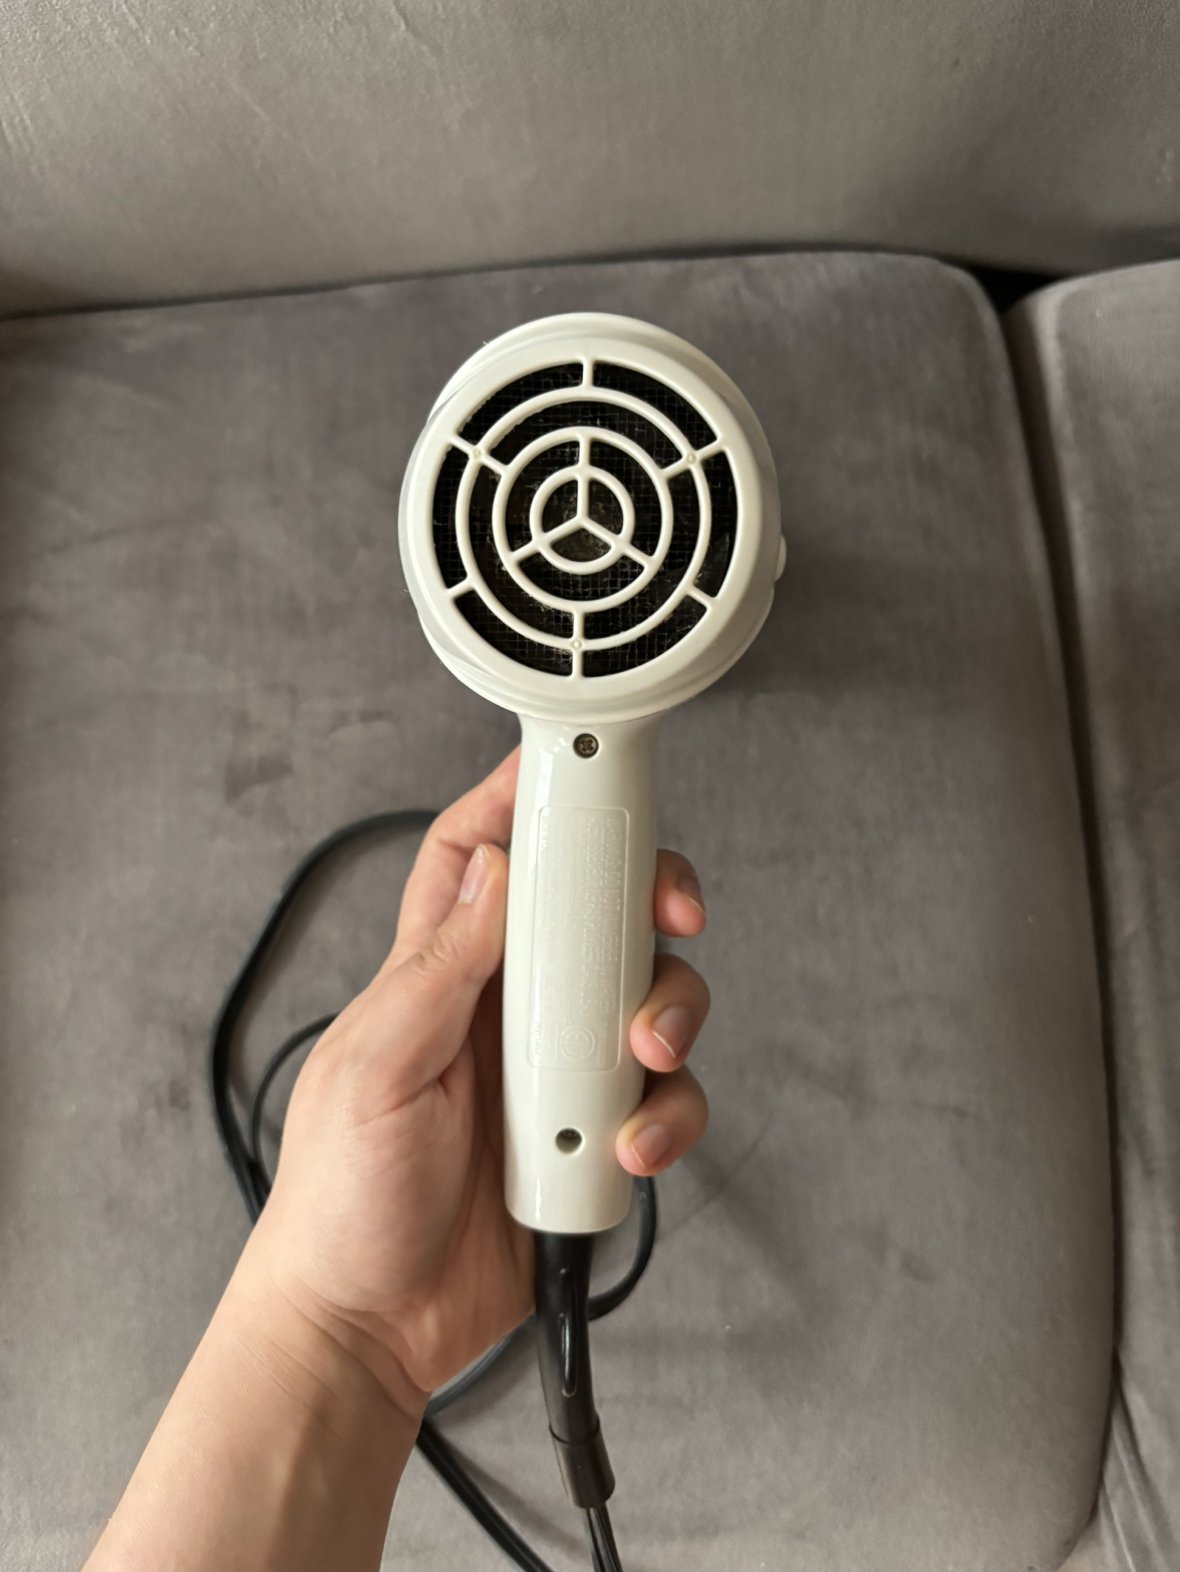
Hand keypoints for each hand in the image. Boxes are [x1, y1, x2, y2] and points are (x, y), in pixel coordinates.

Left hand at [245, 748, 711, 1421]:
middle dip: (643, 905)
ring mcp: (553, 1072)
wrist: (370, 1329)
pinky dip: (666, 1118)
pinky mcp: (591, 1136)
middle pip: (592, 917)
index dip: (517, 802)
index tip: (568, 766)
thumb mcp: (374, 1070)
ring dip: (670, 1016)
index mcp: (438, 976)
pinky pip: (661, 1103)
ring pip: (646, 1001)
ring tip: (647, 1056)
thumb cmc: (340, 1201)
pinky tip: (629, 1147)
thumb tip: (492, 871)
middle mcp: (504, 1011)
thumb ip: (438, 970)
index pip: (477, 858)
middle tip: (672, 913)